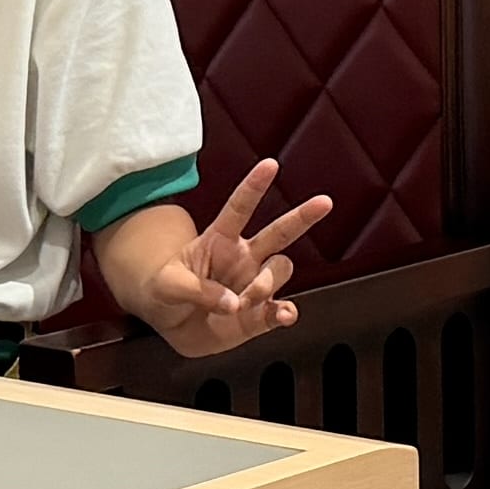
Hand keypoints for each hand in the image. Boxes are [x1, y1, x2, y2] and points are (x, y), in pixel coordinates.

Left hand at [97, 158, 327, 355]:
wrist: (168, 324)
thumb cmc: (164, 292)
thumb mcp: (167, 285)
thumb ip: (198, 290)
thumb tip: (234, 303)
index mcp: (219, 241)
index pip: (239, 208)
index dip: (254, 186)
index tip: (270, 164)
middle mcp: (244, 258)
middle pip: (279, 232)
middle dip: (302, 216)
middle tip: (324, 202)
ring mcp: (254, 285)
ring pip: (280, 270)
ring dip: (266, 284)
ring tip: (244, 302)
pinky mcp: (259, 315)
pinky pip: (281, 309)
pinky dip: (286, 313)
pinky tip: (282, 316)